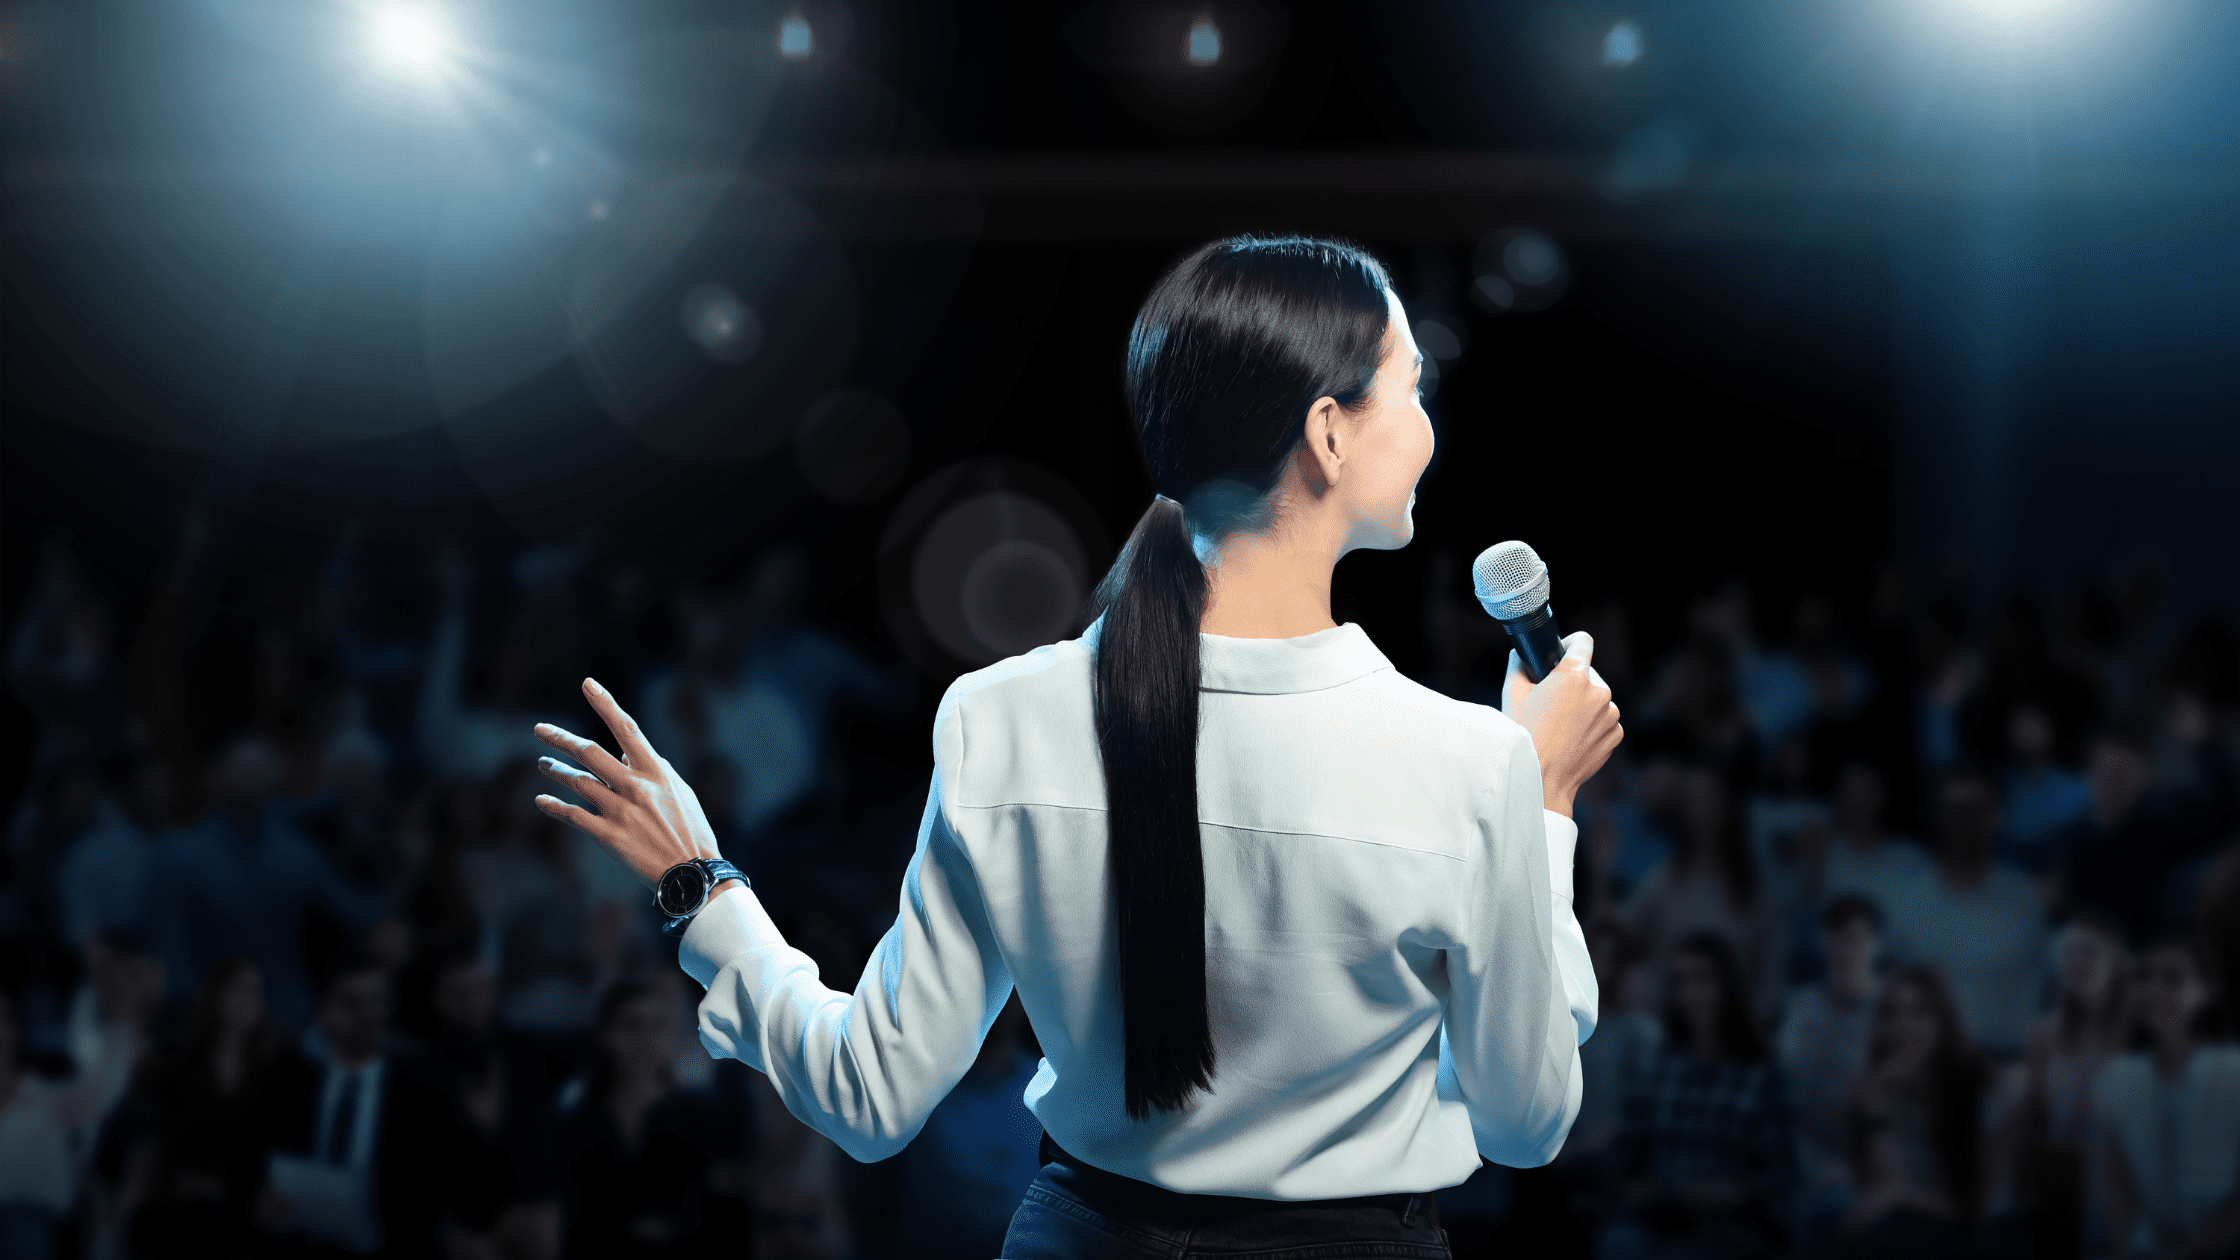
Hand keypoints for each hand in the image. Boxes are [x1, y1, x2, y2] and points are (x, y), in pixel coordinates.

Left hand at [532, 678, 723, 888]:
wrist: (693, 874)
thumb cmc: (691, 831)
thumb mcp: (680, 792)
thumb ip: (655, 770)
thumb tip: (629, 754)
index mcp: (656, 771)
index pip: (626, 728)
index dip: (605, 704)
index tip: (587, 684)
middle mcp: (636, 786)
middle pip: (590, 752)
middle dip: (561, 738)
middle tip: (540, 729)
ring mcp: (621, 811)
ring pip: (578, 782)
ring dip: (556, 771)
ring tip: (542, 765)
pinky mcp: (609, 837)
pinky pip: (573, 816)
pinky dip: (554, 806)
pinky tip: (541, 801)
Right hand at [1503, 632, 1622, 817]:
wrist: (1543, 780)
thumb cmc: (1524, 736)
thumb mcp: (1512, 695)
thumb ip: (1519, 665)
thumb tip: (1522, 654)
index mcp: (1573, 676)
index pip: (1582, 641)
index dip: (1570, 643)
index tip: (1561, 652)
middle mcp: (1599, 691)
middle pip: (1587, 673)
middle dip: (1572, 682)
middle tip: (1551, 701)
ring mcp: (1610, 714)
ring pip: (1596, 698)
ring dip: (1583, 704)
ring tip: (1561, 725)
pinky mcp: (1616, 734)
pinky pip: (1604, 720)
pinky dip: (1592, 725)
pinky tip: (1572, 738)